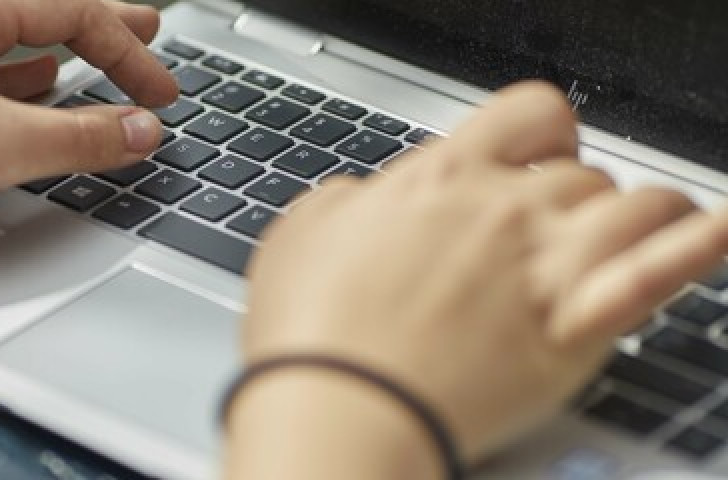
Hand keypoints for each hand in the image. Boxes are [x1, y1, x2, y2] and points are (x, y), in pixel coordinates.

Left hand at [0, 0, 177, 298]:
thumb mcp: (2, 146)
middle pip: (34, 13)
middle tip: (145, 30)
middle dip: (97, 30)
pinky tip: (18, 104)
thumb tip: (138, 130)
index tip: (160, 94)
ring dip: (51, 63)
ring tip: (87, 72)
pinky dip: (7, 87)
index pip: (70, 10)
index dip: (128, 51)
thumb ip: (84, 138)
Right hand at [229, 83, 727, 477]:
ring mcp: (544, 267)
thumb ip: (347, 202)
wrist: (336, 407)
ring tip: (642, 227)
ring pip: (636, 206)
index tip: (538, 153)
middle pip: (580, 172)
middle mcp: (502, 211)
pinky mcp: (572, 331)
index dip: (543, 130)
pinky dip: (696, 247)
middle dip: (572, 196)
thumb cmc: (312, 332)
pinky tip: (710, 233)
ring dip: (644, 212)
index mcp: (439, 179)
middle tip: (554, 228)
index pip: (528, 113)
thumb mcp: (299, 236)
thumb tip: (365, 198)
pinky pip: (659, 274)